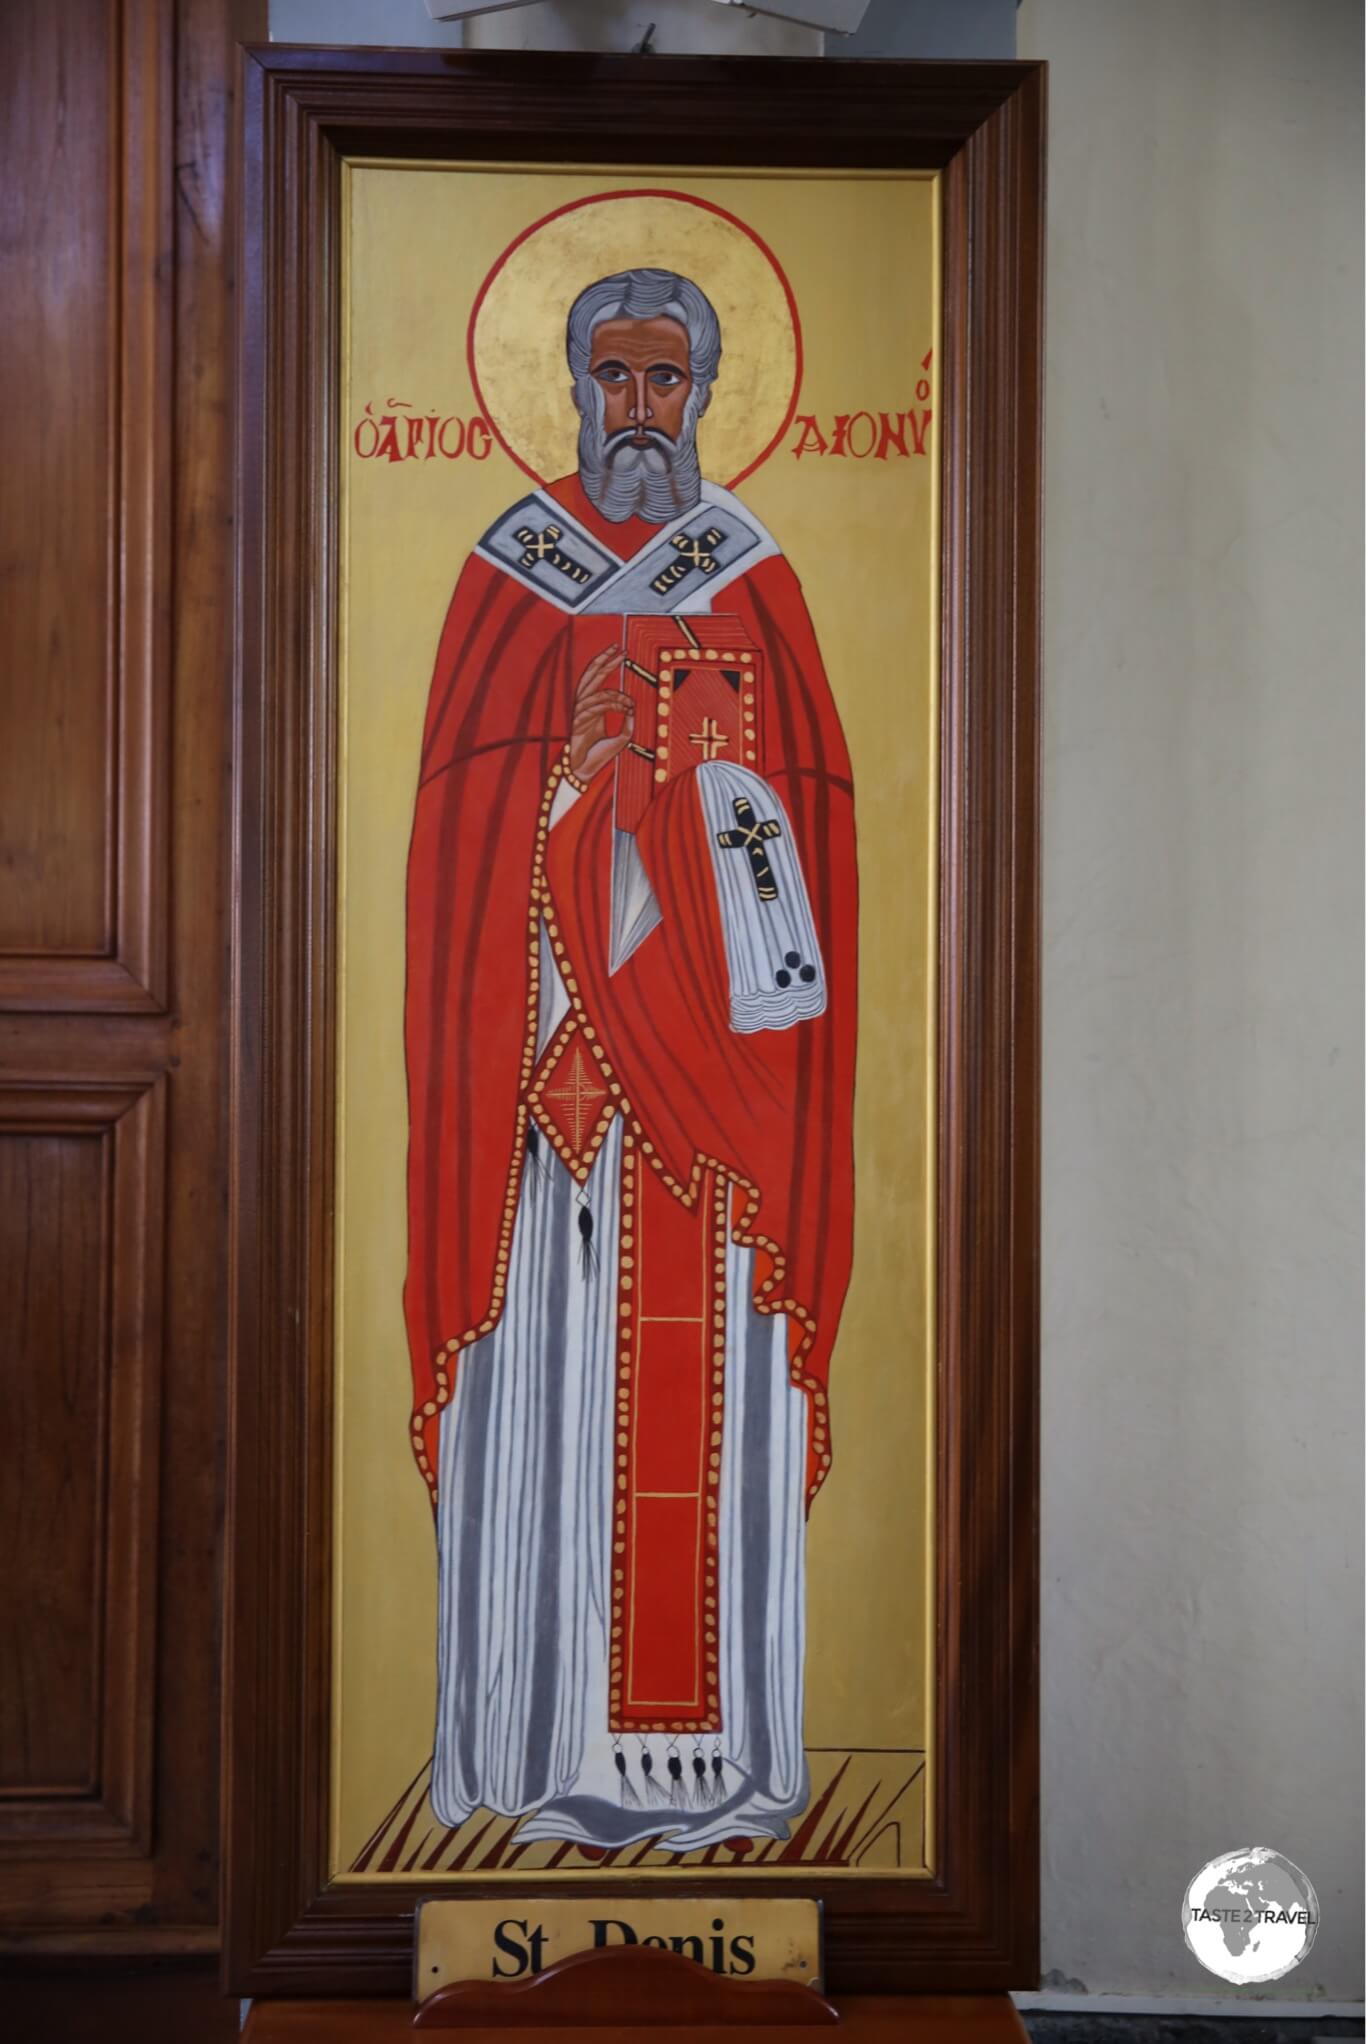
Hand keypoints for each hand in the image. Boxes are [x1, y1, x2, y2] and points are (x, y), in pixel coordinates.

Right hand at [567, 647, 633, 782]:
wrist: (585, 772)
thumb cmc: (599, 757)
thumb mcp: (622, 739)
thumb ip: (628, 725)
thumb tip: (633, 709)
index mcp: (593, 706)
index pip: (597, 678)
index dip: (608, 664)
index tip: (623, 656)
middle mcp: (584, 706)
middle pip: (590, 675)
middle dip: (604, 660)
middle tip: (619, 649)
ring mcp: (579, 713)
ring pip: (594, 691)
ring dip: (614, 694)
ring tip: (628, 701)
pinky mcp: (576, 722)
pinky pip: (592, 706)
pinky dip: (610, 704)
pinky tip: (624, 708)